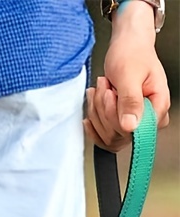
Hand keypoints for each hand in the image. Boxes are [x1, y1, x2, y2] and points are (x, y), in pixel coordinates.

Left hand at [85, 3, 169, 151]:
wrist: (127, 45)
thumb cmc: (132, 54)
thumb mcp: (130, 75)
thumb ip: (131, 101)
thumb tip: (131, 127)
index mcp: (158, 106)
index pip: (135, 131)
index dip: (116, 117)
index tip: (111, 94)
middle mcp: (148, 118)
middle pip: (118, 135)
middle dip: (104, 110)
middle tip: (105, 88)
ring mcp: (133, 122)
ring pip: (107, 135)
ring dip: (97, 112)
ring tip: (101, 89)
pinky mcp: (120, 123)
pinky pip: (102, 133)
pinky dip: (93, 117)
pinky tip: (93, 103)